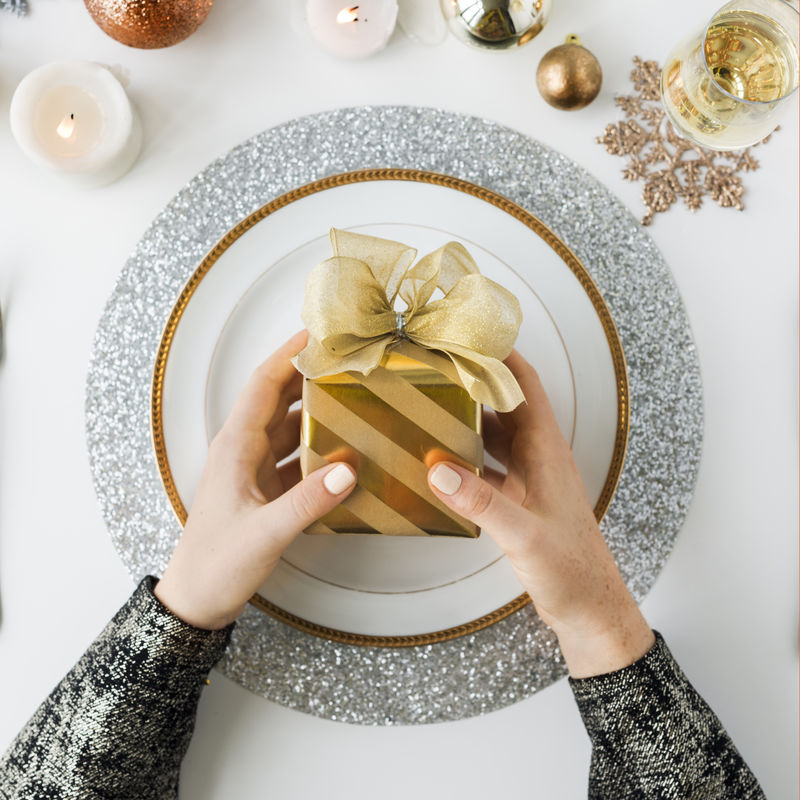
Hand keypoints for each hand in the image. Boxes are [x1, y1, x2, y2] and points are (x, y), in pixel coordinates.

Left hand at [155, 331, 355, 629]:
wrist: (196, 600)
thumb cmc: (216, 564)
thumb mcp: (265, 532)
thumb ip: (308, 501)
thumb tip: (348, 470)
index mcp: (235, 447)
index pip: (263, 386)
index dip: (287, 356)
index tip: (314, 334)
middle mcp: (242, 450)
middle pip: (276, 399)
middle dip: (306, 375)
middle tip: (341, 360)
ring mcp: (251, 469)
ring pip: (286, 426)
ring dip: (312, 410)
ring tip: (347, 396)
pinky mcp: (262, 489)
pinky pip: (292, 455)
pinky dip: (314, 445)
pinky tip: (339, 449)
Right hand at [427, 351, 653, 677]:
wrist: (590, 608)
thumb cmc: (571, 570)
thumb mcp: (523, 534)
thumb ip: (481, 501)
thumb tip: (438, 469)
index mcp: (546, 450)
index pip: (525, 384)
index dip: (500, 354)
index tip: (469, 334)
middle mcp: (539, 456)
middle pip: (505, 402)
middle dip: (475, 379)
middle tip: (438, 365)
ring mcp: (531, 477)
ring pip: (496, 432)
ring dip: (469, 415)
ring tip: (433, 403)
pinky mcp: (521, 498)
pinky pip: (490, 463)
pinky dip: (467, 453)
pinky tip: (443, 460)